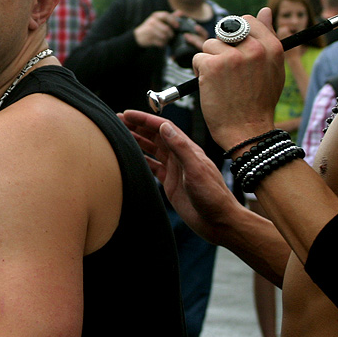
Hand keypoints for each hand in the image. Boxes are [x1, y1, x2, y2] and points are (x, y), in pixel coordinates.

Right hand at [120, 110, 240, 244]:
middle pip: (155, 136)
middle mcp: (180, 156)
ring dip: (138, 140)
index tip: (128, 115)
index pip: (163, 128)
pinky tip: (132, 157)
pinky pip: (153, 167)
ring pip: (152, 149)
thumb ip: (181, 147)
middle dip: (138, 127)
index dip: (145, 120)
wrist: (219, 222)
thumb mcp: (196, 169)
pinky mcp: (170, 182)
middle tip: (118, 120)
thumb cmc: (213, 197)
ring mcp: (175, 169)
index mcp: (187, 149)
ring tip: (121, 134)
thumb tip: (165, 127)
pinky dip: (142, 160)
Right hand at [132, 11, 177, 47]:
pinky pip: (160, 43)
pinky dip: (162, 44)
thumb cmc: (151, 27)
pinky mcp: (148, 38)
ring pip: (164, 36)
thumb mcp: (159, 20)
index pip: (165, 15)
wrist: (139, 36)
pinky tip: (161, 43)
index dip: (173, 20)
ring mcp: (149, 30)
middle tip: (171, 36)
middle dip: (171, 34)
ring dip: (167, 40)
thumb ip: (170, 17)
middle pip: (166, 28)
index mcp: (155, 16)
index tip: (177, 26)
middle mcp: (151, 22)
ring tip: (166, 40)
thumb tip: (181, 12)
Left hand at [193, 8, 283, 146]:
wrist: (247, 131)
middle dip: (222, 46)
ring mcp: (232, 56)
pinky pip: (198, 57)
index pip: (249, 20)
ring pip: (209, 44)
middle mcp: (253, 48)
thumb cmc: (259, 102)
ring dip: (209, 60)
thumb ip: (268, 39)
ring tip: (220, 80)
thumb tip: (264, 10)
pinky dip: (199, 71)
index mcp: (272, 47)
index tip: (235, 50)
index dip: (237, 34)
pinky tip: (210, 86)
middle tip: (226, 69)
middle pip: (226, 30)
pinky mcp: (212, 65)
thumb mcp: (274, 70)